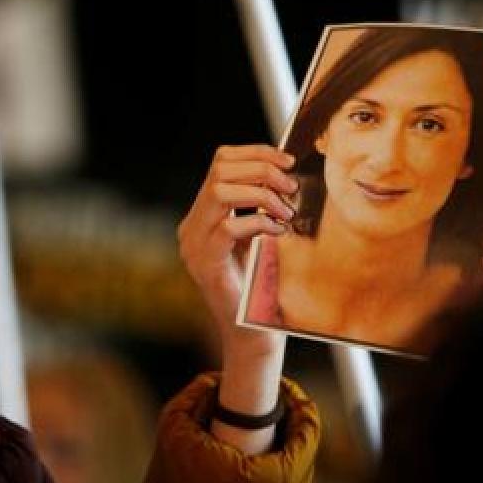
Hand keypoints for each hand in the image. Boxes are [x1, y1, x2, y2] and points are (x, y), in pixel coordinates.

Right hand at [179, 144, 296, 358]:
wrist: (249, 330)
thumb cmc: (258, 283)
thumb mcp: (258, 235)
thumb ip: (260, 205)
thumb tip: (287, 170)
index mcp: (202, 214)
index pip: (220, 161)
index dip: (255, 153)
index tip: (286, 159)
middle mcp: (192, 225)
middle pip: (219, 171)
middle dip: (261, 170)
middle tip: (290, 186)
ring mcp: (194, 245)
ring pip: (220, 192)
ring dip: (261, 194)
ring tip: (285, 210)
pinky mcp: (206, 263)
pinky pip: (229, 228)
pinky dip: (258, 223)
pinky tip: (277, 232)